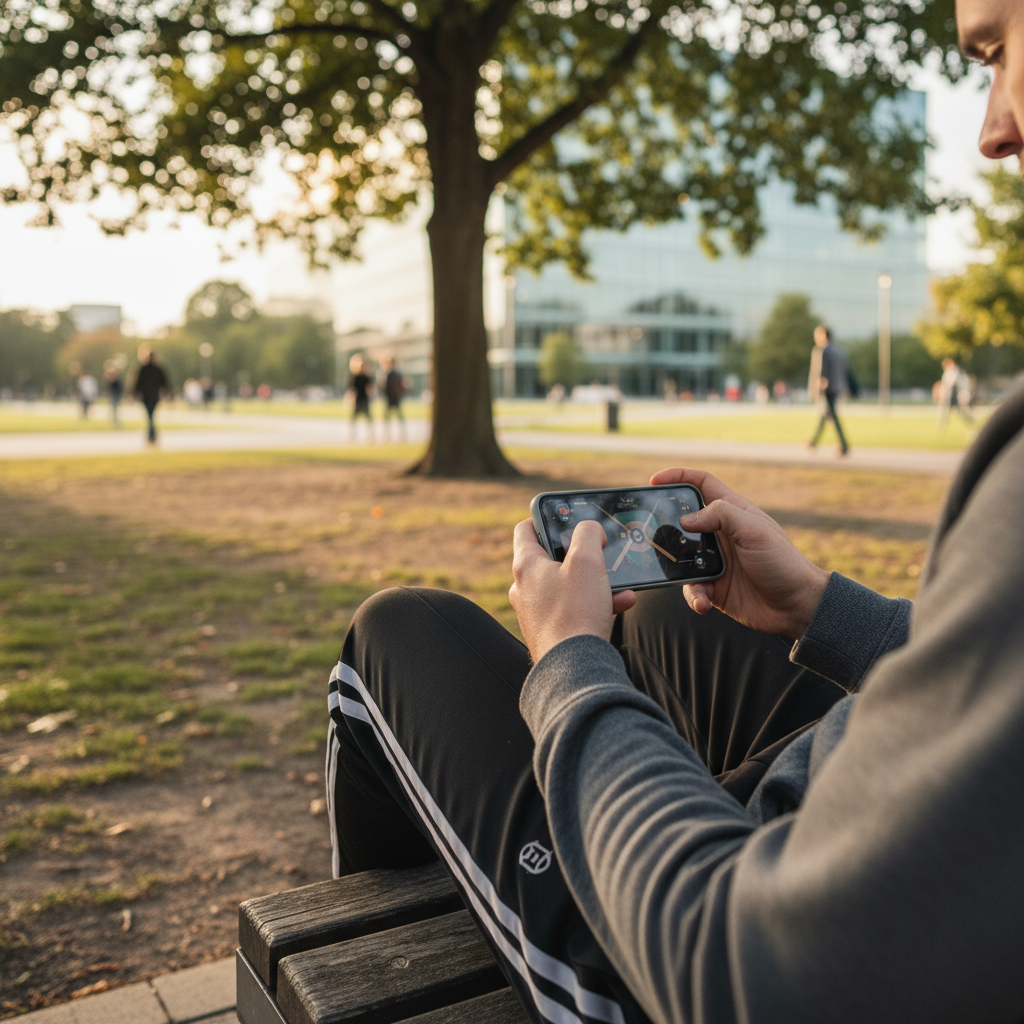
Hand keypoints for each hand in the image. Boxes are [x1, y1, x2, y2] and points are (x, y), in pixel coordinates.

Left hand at [510, 520, 636, 662]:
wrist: (574, 669)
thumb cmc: (576, 614)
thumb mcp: (587, 562)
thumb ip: (588, 534)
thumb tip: (589, 528)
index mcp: (526, 566)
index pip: (526, 528)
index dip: (546, 517)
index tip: (566, 517)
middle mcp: (524, 588)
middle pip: (551, 558)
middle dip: (581, 555)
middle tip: (599, 553)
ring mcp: (535, 612)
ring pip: (566, 585)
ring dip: (594, 581)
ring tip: (618, 585)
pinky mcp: (550, 631)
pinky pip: (572, 608)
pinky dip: (593, 603)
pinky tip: (619, 605)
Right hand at [650, 468, 828, 639]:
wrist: (797, 607)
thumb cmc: (783, 562)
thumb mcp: (755, 530)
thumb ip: (721, 515)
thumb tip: (685, 519)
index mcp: (733, 512)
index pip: (702, 484)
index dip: (679, 477)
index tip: (655, 481)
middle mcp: (721, 534)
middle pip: (683, 520)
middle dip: (665, 526)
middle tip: (650, 531)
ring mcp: (715, 560)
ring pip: (681, 557)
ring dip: (678, 569)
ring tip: (689, 578)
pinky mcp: (714, 586)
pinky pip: (691, 588)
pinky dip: (695, 596)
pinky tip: (704, 602)